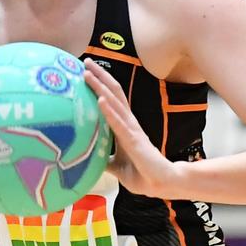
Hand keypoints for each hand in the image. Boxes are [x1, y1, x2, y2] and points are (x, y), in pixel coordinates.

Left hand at [84, 59, 175, 197]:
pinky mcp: (134, 141)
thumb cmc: (141, 174)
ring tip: (87, 73)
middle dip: (99, 76)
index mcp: (124, 127)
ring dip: (100, 87)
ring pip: (115, 103)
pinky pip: (119, 124)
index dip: (100, 85)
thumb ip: (105, 160)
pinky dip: (109, 111)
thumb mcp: (117, 166)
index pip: (111, 100)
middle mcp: (128, 123)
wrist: (161, 184)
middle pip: (113, 93)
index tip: (86, 71)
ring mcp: (131, 130)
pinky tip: (100, 99)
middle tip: (84, 61)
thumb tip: (91, 160)